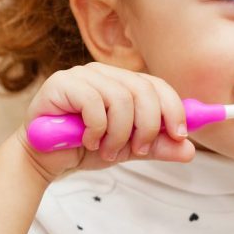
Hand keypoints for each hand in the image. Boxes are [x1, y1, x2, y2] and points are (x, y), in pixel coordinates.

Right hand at [16, 63, 194, 180]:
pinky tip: (88, 141)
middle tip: (137, 150)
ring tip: (108, 150)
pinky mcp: (61, 84)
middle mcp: (105, 73)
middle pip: (143, 90)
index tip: (180, 135)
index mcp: (123, 82)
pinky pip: (94, 103)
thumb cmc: (84, 148)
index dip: (173, 109)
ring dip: (119, 133)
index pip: (157, 85)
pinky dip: (97, 129)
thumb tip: (189, 149)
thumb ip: (157, 147)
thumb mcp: (128, 149)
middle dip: (147, 126)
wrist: (44, 160)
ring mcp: (82, 75)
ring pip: (120, 99)